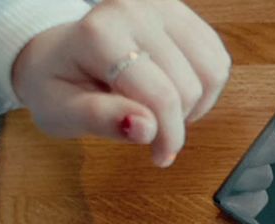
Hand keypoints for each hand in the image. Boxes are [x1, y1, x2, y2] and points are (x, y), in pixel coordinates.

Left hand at [11, 0, 230, 166]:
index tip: (160, 156)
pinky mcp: (182, 13)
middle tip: (152, 130)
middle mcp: (134, 9)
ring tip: (164, 111)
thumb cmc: (56, 85)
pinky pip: (218, 60)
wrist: (57, 53)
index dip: (169, 136)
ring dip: (196, 103)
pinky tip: (176, 91)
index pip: (161, 95)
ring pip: (212, 73)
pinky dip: (204, 87)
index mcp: (100, 33)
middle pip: (189, 87)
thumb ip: (100, 119)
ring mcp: (162, 7)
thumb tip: (145, 128)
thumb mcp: (61, 112)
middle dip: (176, 121)